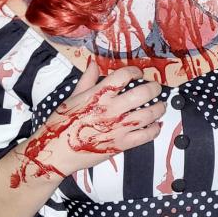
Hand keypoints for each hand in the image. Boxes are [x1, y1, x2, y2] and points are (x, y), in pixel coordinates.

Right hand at [11, 61, 164, 186]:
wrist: (56, 153)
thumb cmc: (61, 125)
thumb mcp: (72, 98)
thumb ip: (87, 80)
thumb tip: (93, 63)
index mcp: (98, 95)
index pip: (123, 76)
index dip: (134, 71)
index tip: (138, 72)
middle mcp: (111, 109)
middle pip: (143, 93)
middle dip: (154, 88)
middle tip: (155, 87)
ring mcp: (118, 128)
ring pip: (149, 114)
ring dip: (159, 107)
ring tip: (161, 105)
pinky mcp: (122, 144)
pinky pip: (146, 136)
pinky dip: (155, 129)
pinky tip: (156, 125)